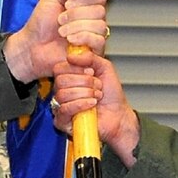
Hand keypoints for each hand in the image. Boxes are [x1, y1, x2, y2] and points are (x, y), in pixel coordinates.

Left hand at [2, 0, 106, 82]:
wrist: (32, 46)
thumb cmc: (40, 25)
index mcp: (85, 6)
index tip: (67, 4)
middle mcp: (92, 21)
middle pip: (100, 11)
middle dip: (76, 14)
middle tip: (60, 20)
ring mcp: (93, 37)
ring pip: (100, 26)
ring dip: (76, 27)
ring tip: (61, 32)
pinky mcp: (93, 53)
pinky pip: (99, 41)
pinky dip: (82, 38)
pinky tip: (70, 41)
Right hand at [52, 51, 139, 166]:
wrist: (119, 115)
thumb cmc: (111, 95)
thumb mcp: (104, 67)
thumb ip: (90, 57)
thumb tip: (70, 56)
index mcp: (69, 78)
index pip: (58, 68)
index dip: (75, 69)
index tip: (91, 72)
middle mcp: (62, 91)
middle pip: (60, 81)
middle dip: (84, 82)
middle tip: (97, 86)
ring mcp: (61, 106)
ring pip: (62, 95)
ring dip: (85, 94)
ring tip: (97, 96)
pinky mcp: (62, 122)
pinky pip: (63, 110)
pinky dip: (80, 104)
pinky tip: (92, 104)